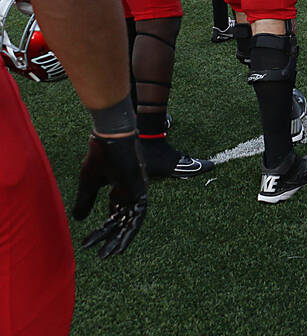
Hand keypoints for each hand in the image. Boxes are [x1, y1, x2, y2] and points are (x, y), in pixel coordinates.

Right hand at [72, 133, 147, 257]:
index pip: (114, 215)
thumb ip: (85, 201)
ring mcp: (137, 192)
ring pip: (130, 222)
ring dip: (120, 239)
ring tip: (108, 255)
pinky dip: (130, 231)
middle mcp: (130, 193)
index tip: (89, 244)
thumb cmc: (100, 156)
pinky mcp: (140, 191)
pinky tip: (120, 244)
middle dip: (112, 239)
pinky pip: (137, 216)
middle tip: (101, 256)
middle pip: (122, 221)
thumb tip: (78, 220)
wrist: (110, 139)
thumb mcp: (89, 184)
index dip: (103, 230)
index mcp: (120, 189)